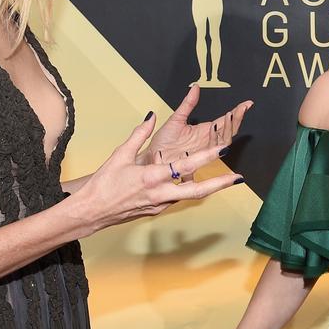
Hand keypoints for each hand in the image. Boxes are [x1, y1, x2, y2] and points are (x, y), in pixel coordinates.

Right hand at [77, 113, 243, 233]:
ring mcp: (159, 205)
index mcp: (151, 178)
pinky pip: (175, 199)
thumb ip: (138, 134)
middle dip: (219, 184)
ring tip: (223, 180)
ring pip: (188, 195)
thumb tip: (151, 116)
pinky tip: (189, 183)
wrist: (90, 212)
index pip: (184, 166)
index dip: (206, 158)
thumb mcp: (119, 155)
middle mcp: (159, 194)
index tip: (222, 150)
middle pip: (196, 190)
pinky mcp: (155, 211)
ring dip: (205, 187)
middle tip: (238, 178)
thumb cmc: (103, 184)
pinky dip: (184, 190)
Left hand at [140, 85, 252, 178]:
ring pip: (223, 142)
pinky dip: (216, 146)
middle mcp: (206, 142)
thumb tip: (195, 87)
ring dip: (228, 129)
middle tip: (238, 110)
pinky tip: (217, 136)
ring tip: (229, 117)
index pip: (225, 121)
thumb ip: (187, 104)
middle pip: (228, 132)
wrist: (150, 157)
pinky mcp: (197, 162)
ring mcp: (203, 152)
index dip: (237, 113)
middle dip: (236, 120)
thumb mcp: (176, 119)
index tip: (246, 104)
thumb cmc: (162, 141)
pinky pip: (211, 155)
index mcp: (203, 131)